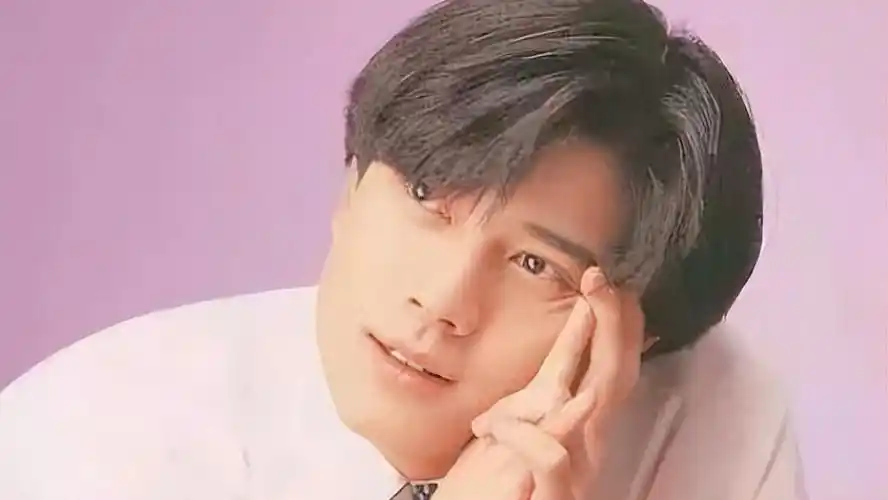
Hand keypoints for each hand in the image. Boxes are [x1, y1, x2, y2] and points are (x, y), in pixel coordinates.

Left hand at [433, 268, 644, 499]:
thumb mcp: (504, 433)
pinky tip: (498, 420)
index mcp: (567, 424)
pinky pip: (551, 457)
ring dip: (602, 345)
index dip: (605, 322)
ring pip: (599, 402)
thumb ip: (525, 404)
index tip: (599, 279)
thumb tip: (544, 370)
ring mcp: (574, 470)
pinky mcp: (554, 498)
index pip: (597, 365)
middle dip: (614, 321)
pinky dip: (530, 433)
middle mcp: (583, 443)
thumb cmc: (486, 490)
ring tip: (593, 300)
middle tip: (602, 278)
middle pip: (613, 373)